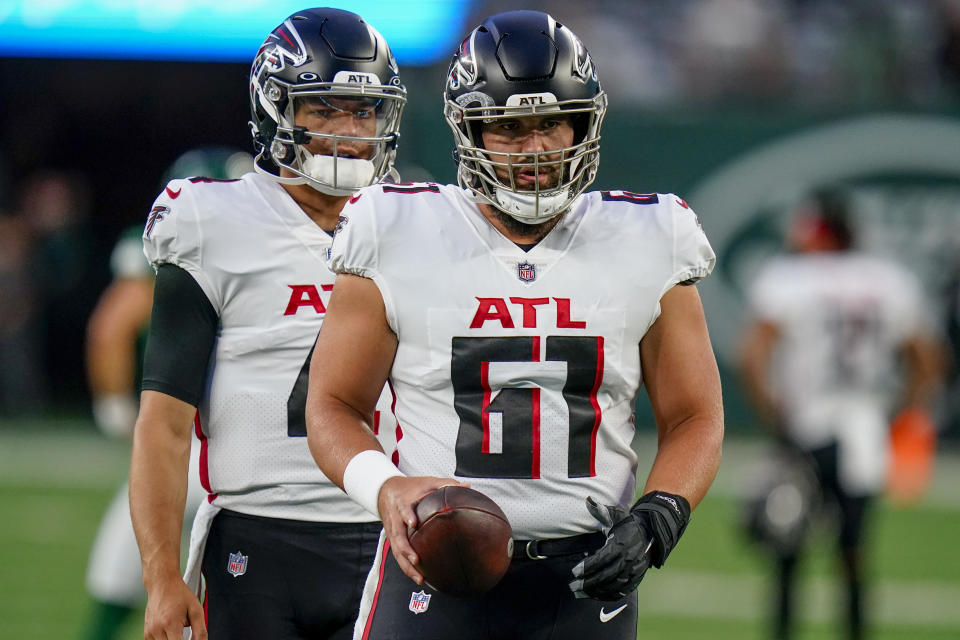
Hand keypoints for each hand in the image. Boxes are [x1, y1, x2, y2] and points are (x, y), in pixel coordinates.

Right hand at [143, 574, 206, 639]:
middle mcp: (157, 629)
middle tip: (183, 630)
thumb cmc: (179, 594)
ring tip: (176, 628)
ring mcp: (150, 631)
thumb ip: (200, 629)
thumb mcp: (196, 609)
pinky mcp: (146, 632)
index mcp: (170, 624)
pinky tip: (170, 631)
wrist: (162, 584)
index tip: (191, 639)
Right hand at [377, 475, 468, 585]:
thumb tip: (467, 486)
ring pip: (396, 550)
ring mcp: (392, 531)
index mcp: (402, 503)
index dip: (406, 515)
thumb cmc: (410, 488)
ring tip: (419, 577)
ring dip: (406, 565)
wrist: (385, 491)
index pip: (402, 509)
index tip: (413, 522)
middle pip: (397, 536)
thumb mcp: (426, 482)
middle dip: (405, 549)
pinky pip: (398, 556)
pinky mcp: (393, 540)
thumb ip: (445, 484)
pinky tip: (419, 578)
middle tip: (416, 560)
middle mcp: (395, 519)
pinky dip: (407, 567)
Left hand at [569, 491, 689, 600]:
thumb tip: (587, 500)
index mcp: (621, 546)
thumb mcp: (615, 515)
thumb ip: (600, 510)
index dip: (587, 567)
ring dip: (595, 591)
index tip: (574, 572)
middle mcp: (628, 561)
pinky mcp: (637, 579)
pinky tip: (595, 595)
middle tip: (573, 586)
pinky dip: (608, 595)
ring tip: (580, 593)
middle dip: (587, 582)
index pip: (601, 560)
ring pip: (612, 586)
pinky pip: (621, 591)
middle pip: (605, 576)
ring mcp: (633, 572)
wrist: (652, 533)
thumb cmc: (629, 524)